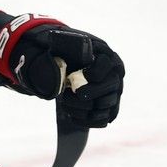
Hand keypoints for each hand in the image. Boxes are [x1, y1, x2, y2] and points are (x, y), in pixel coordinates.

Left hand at [0, 16, 123, 127]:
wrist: (72, 65)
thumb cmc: (69, 53)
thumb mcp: (65, 45)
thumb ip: (61, 46)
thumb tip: (51, 53)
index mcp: (107, 57)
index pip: (107, 65)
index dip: (94, 73)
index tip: (79, 76)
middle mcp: (115, 75)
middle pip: (110, 87)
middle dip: (87, 93)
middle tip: (68, 95)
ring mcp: (114, 93)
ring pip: (105, 106)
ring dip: (82, 108)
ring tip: (65, 103)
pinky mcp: (109, 108)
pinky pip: (102, 119)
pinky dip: (86, 121)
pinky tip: (71, 116)